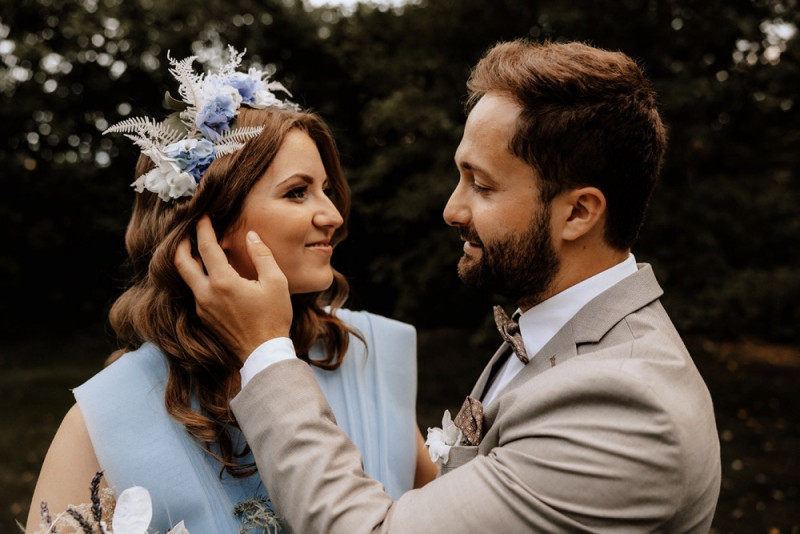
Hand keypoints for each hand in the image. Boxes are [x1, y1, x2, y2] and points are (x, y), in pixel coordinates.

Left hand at [174, 215, 292, 361]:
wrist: (263, 354)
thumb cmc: (273, 318)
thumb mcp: (276, 282)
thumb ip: (262, 255)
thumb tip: (251, 235)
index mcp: (223, 282)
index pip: (206, 247)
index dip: (203, 228)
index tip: (202, 216)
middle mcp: (206, 294)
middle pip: (181, 262)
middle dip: (180, 242)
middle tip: (186, 230)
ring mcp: (202, 307)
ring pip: (185, 278)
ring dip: (187, 260)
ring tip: (196, 248)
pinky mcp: (204, 318)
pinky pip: (194, 291)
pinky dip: (196, 276)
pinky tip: (208, 273)